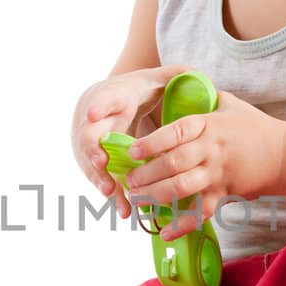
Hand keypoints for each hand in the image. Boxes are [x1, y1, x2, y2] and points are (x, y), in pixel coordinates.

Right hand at [71, 64, 192, 217]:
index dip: (98, 107)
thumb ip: (174, 76)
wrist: (107, 103)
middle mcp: (93, 122)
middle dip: (92, 150)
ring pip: (91, 164)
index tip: (94, 114)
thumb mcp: (153, 80)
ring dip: (101, 179)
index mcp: (110, 97)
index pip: (102, 99)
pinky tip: (124, 210)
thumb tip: (197, 75)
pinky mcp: (93, 163)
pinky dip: (112, 195)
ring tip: (111, 192)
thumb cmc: (136, 92)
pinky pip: (101, 181)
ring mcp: (89, 144)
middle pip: (88, 136)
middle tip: (101, 163)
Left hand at [125, 88, 285, 239]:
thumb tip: (184, 81)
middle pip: (173, 163)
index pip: (175, 132)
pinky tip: (166, 231)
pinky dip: (183, 224)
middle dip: (147, 173)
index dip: (152, 142)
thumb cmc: (256, 127)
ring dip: (157, 195)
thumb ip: (206, 96)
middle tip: (128, 180)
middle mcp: (211, 150)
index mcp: (209, 125)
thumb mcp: (230, 104)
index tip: (133, 150)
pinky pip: (202, 212)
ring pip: (183, 188)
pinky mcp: (225, 194)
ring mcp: (218, 174)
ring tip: (138, 199)